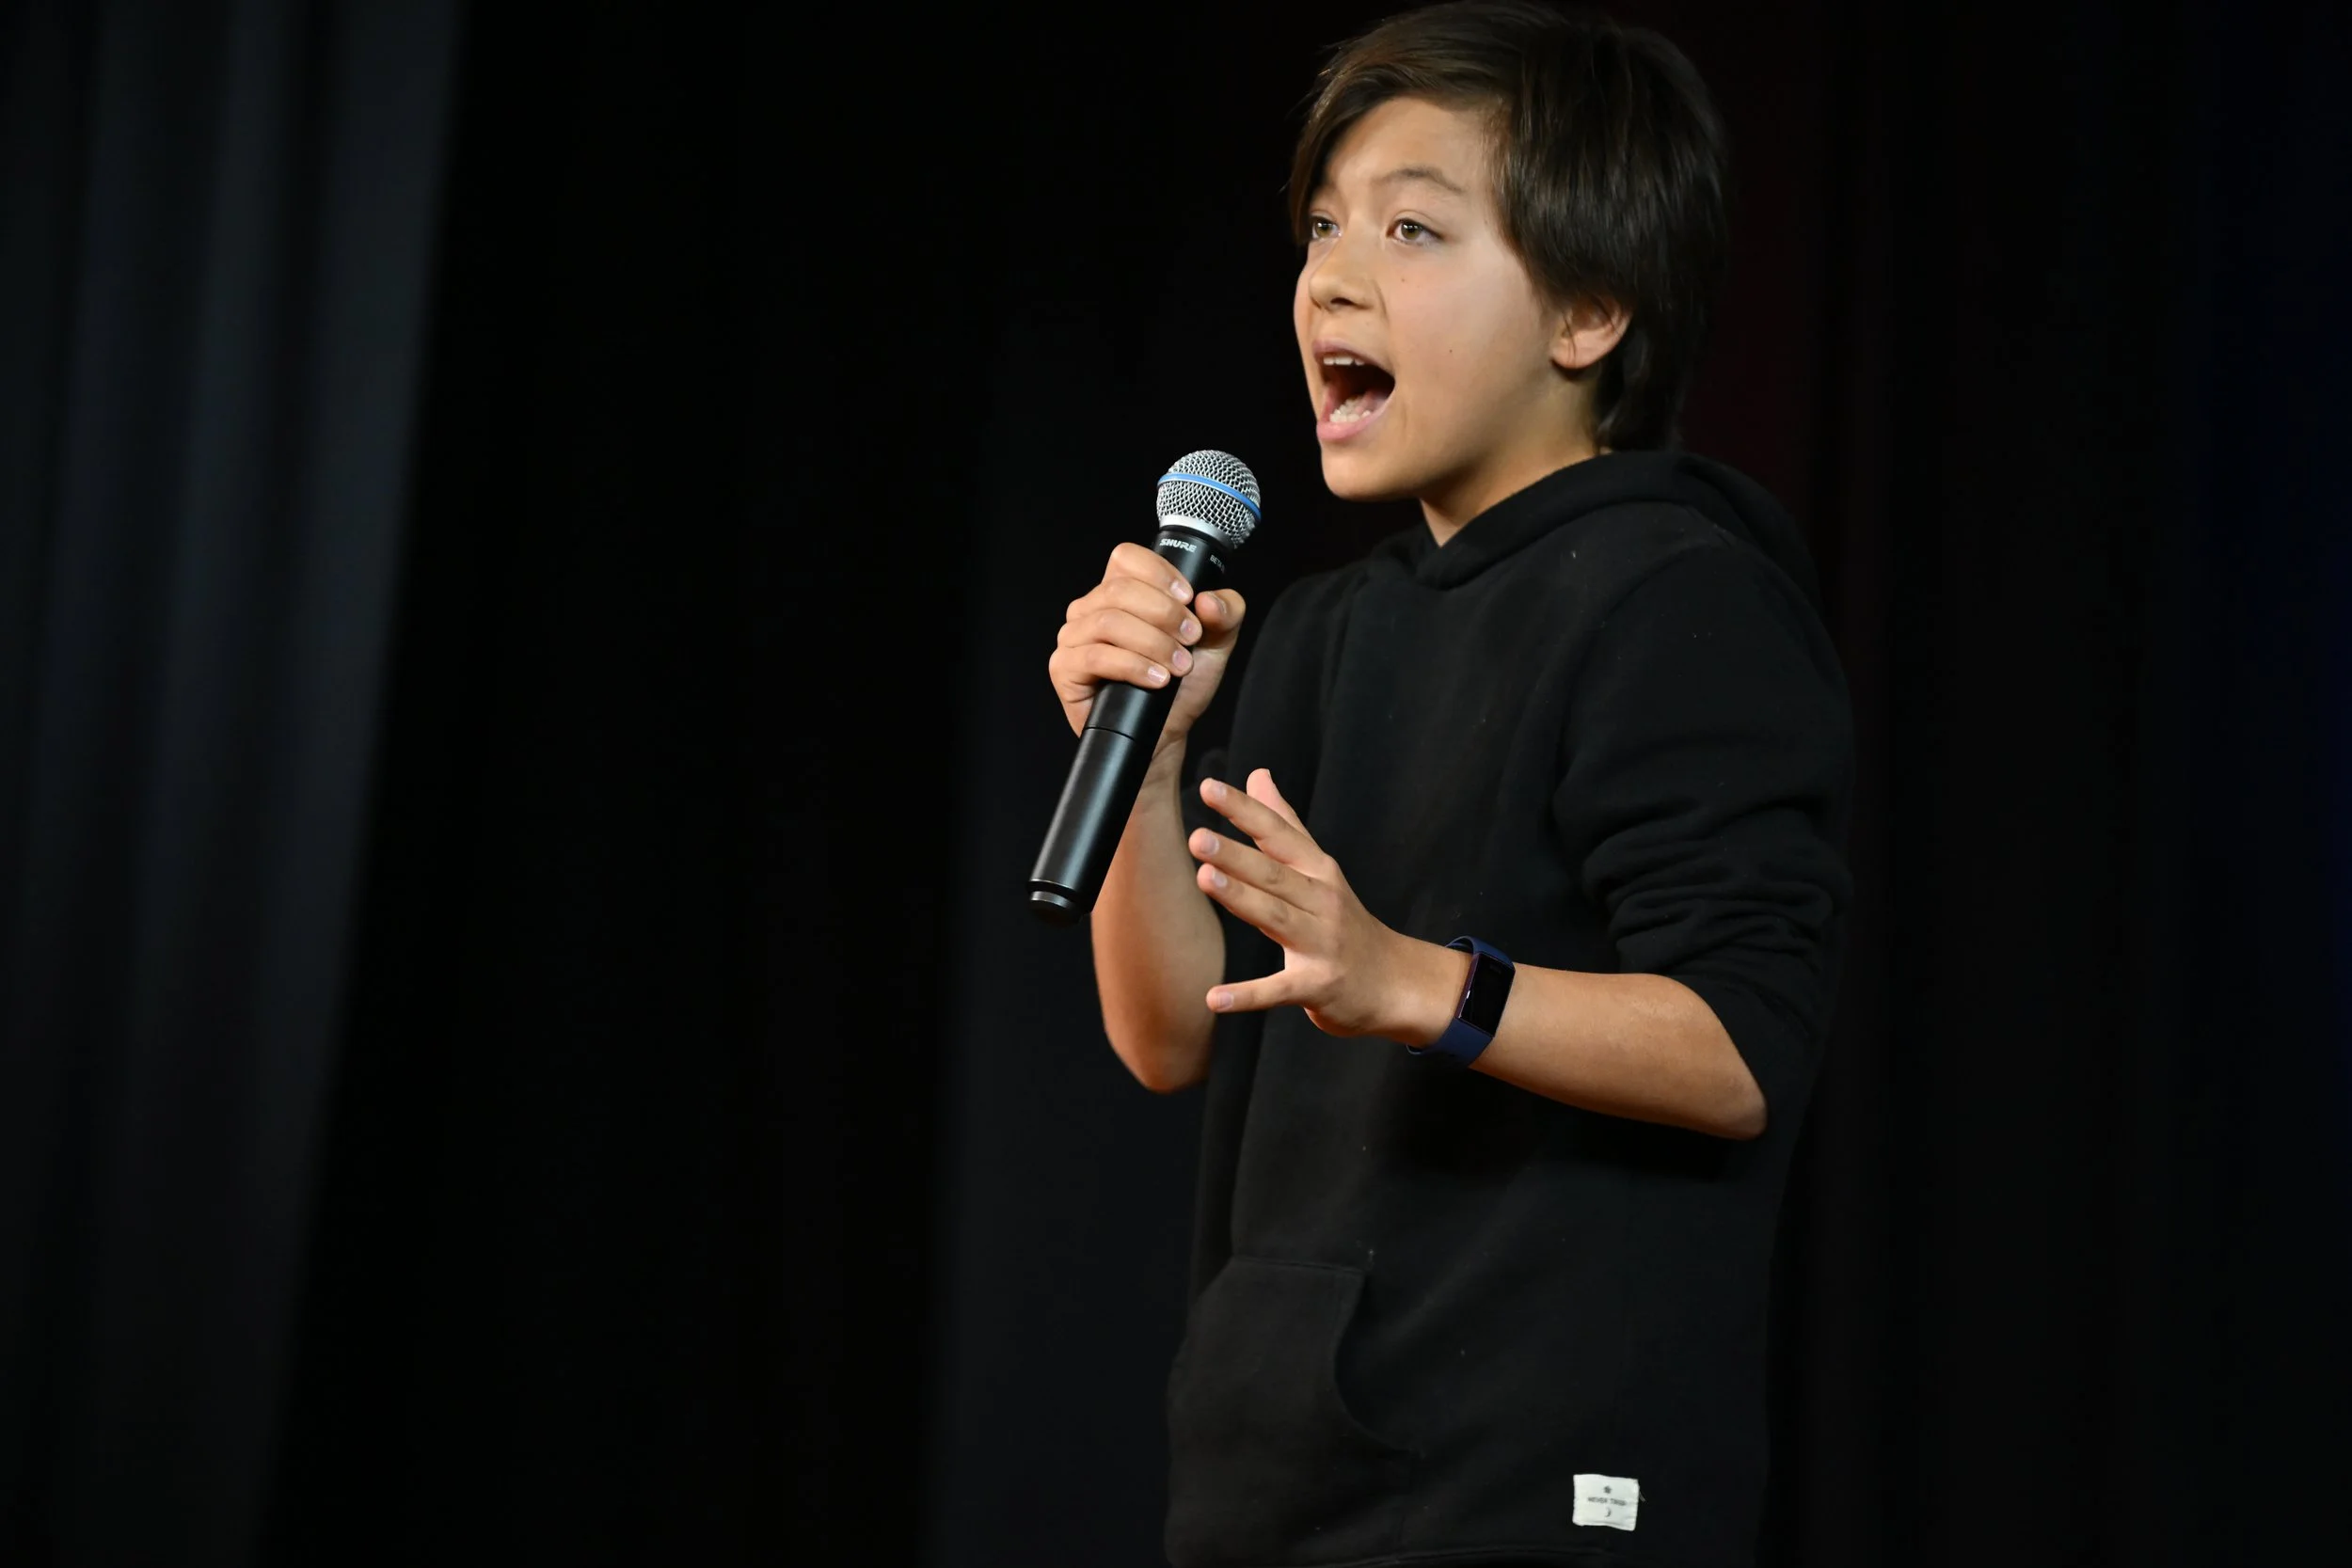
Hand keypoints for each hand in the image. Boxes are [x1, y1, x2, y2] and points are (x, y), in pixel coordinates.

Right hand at [1048, 543, 1248, 753]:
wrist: (1166, 732)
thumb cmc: (1181, 683)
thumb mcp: (1216, 643)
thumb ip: (1226, 613)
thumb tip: (1208, 600)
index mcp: (1120, 591)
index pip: (1126, 557)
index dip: (1159, 573)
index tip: (1188, 600)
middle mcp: (1091, 608)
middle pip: (1120, 589)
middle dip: (1165, 614)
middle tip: (1190, 640)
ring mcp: (1074, 637)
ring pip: (1109, 622)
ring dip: (1152, 643)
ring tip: (1178, 665)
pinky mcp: (1065, 668)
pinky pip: (1095, 656)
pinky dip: (1132, 666)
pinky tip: (1156, 679)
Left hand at [1189, 768, 1453, 1040]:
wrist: (1393, 982)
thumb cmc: (1344, 921)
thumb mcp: (1319, 868)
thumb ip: (1284, 823)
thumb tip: (1257, 774)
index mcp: (1316, 870)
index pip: (1276, 833)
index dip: (1244, 811)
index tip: (1209, 789)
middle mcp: (1320, 901)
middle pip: (1273, 874)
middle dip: (1236, 855)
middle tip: (1198, 838)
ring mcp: (1321, 943)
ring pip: (1276, 918)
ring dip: (1241, 899)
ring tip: (1204, 879)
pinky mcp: (1317, 986)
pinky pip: (1278, 990)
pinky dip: (1248, 995)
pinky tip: (1213, 997)